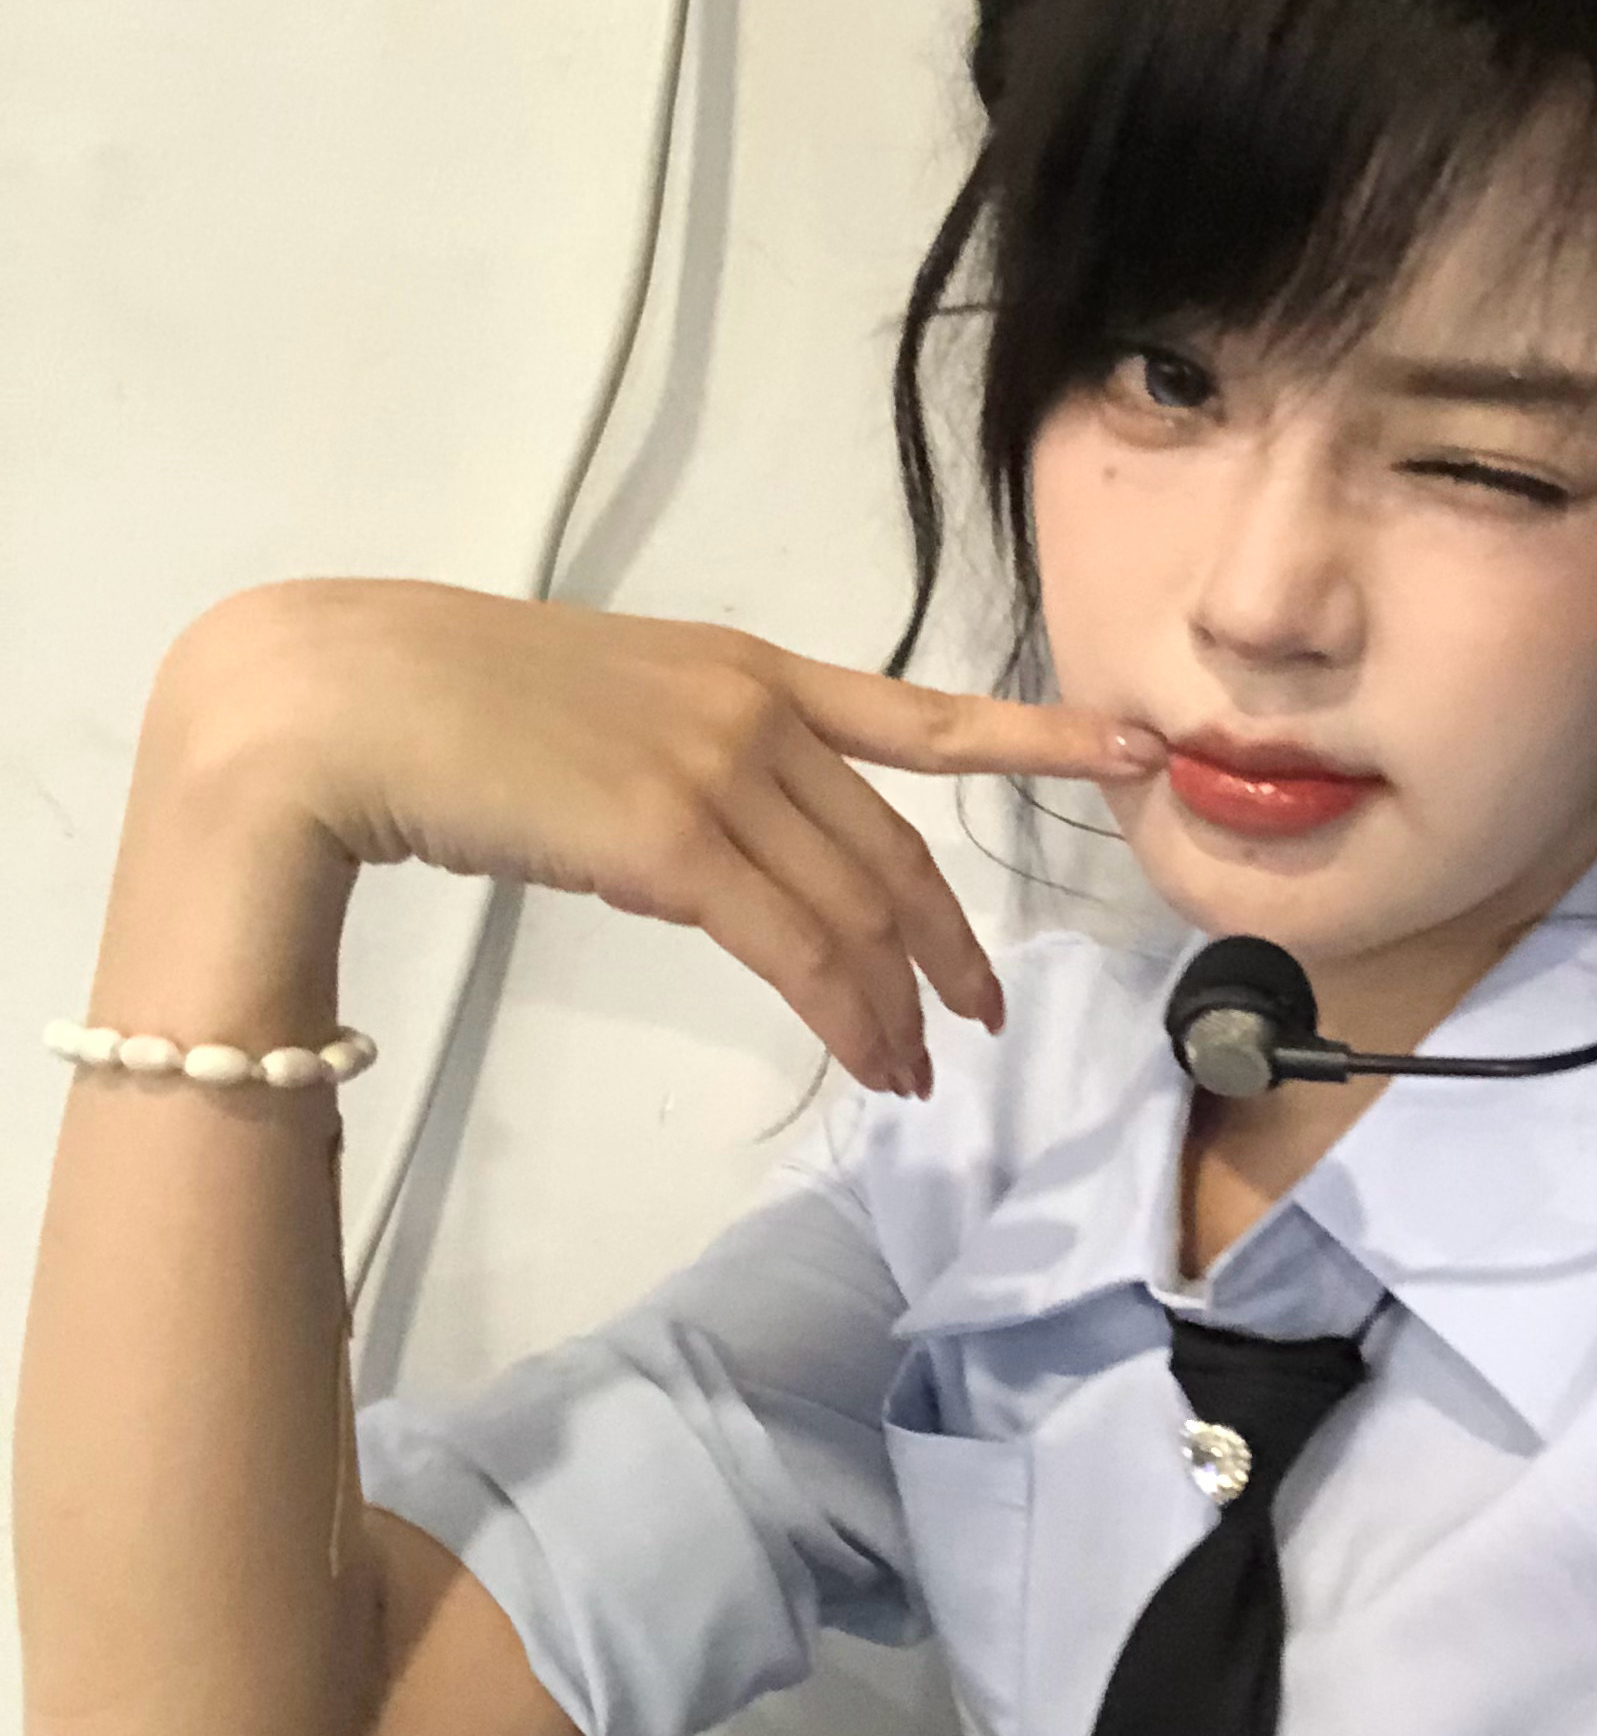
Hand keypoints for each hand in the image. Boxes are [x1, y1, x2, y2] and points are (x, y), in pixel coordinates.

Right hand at [152, 578, 1163, 1095]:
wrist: (336, 698)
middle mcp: (753, 707)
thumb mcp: (593, 703)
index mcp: (741, 665)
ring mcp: (718, 767)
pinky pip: (797, 946)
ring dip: (898, 1001)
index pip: (912, 713)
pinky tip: (871, 1059)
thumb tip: (711, 845)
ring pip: (856, 907)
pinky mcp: (671, 838)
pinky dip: (848, 1013)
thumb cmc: (434, 699)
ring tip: (917, 1070)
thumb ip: (678, 759)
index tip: (1122, 749)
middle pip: (895, 844)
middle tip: (981, 1014)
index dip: (1027, 738)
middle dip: (948, 939)